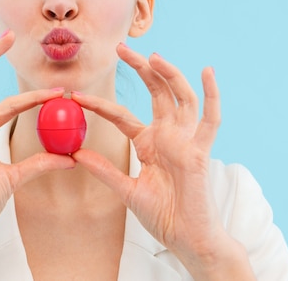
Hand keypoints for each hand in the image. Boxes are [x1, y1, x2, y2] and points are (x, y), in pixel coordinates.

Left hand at [72, 43, 253, 278]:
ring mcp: (185, 141)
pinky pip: (210, 120)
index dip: (99, 105)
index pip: (121, 115)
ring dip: (169, 75)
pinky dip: (211, 95)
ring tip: (153, 56)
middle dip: (141, 69)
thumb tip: (76, 154)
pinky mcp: (201, 151)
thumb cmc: (162, 215)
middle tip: (121, 48)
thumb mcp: (126, 191)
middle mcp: (167, 136)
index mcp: (149, 143)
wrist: (185, 238)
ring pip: (180, 98)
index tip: (76, 95)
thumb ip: (104, 171)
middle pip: (155, 93)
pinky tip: (207, 72)